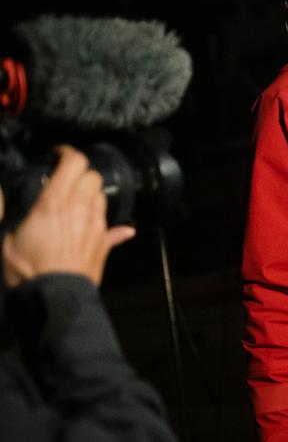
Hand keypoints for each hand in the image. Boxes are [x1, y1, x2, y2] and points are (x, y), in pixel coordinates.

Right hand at [2, 146, 135, 288]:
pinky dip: (103, 218)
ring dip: (90, 194)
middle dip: (80, 173)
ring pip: (101, 195)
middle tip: (65, 180)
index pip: (73, 163)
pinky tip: (96, 224)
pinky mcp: (105, 241)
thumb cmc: (27, 269)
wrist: (54, 297)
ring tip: (75, 202)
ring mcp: (96, 224)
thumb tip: (9, 198)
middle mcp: (80, 208)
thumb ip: (13, 212)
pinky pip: (113, 223)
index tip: (58, 155)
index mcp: (54, 202)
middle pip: (92, 176)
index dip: (67, 153)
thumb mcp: (7, 237)